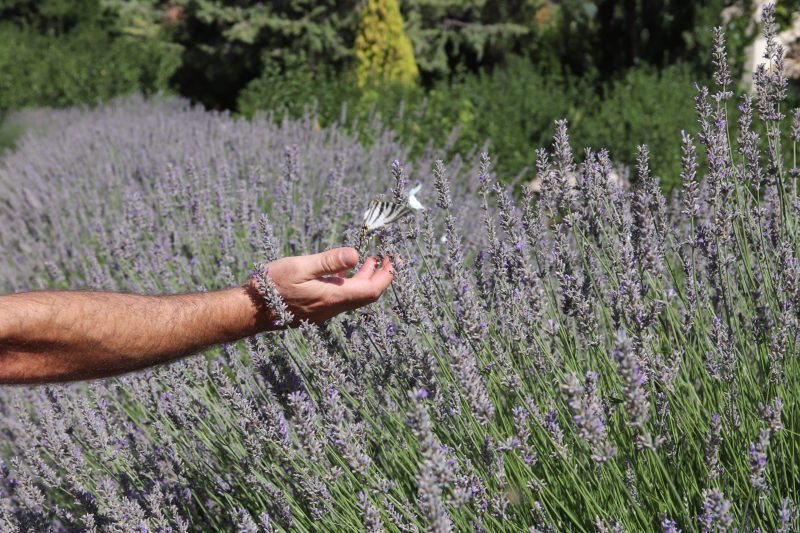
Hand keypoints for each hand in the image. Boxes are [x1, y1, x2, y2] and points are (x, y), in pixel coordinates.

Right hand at [249, 247, 393, 326]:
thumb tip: (355, 254)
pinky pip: (339, 299)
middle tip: (386, 260)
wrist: (250, 310)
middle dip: (379, 277)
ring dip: (363, 279)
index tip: (393, 261)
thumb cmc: (272, 287)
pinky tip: (342, 274)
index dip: (386, 277)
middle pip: (365, 295)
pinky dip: (348, 284)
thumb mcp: (300, 267)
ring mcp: (323, 311)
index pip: (371, 291)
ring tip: (369, 261)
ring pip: (352, 297)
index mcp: (333, 297)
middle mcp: (331, 308)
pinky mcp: (314, 311)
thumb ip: (328, 262)